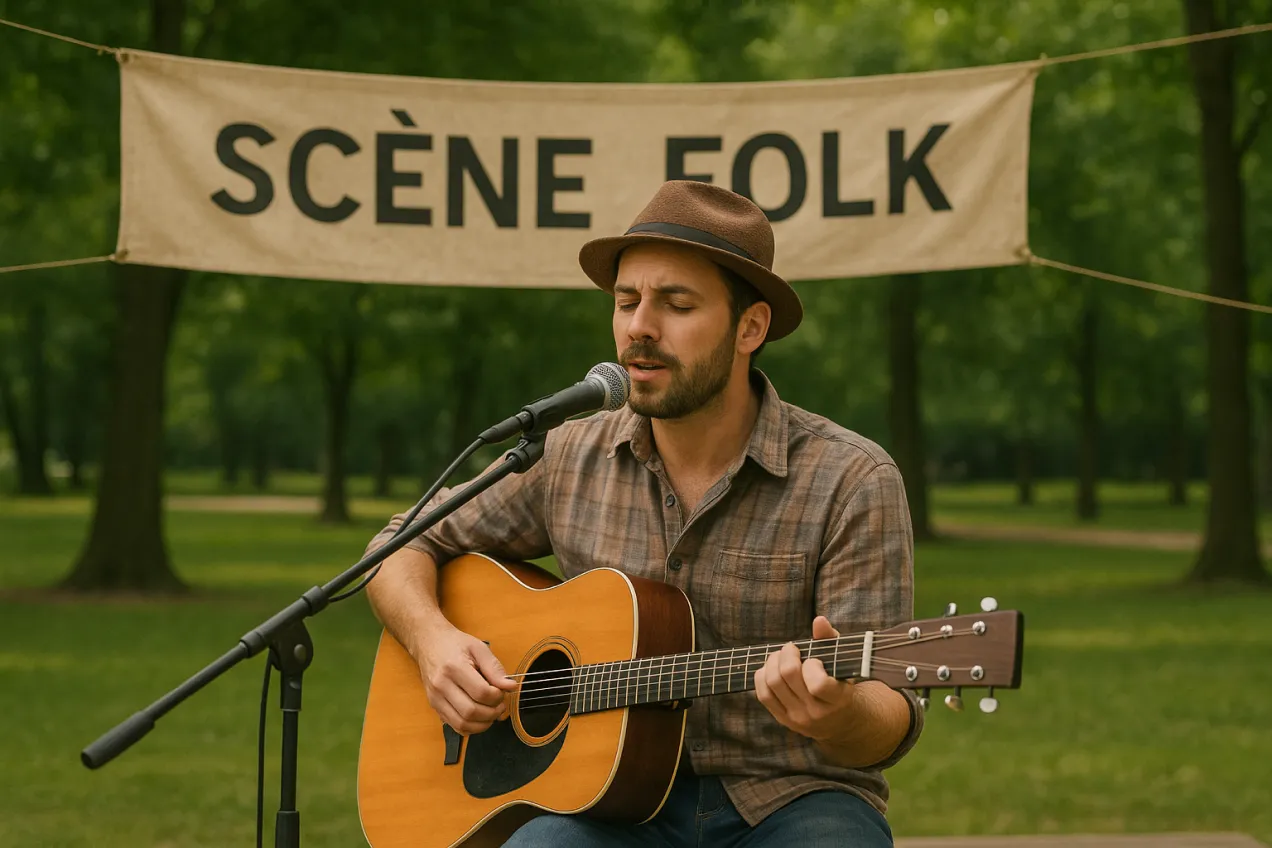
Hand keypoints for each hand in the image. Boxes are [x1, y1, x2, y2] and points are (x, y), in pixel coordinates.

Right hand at [415, 625, 517, 734]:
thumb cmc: (455, 644)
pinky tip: (480, 718)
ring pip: (462, 724)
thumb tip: (511, 686)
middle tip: (500, 705)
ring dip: (482, 724)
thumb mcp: (478, 648)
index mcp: (454, 668)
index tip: (503, 691)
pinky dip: (471, 727)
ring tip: (492, 713)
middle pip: (471, 712)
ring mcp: (435, 698)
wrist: (429, 643)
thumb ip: (495, 668)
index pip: (481, 693)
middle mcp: (441, 685)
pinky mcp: (434, 706)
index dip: (497, 696)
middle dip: (492, 713)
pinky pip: (454, 726)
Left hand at [754, 615, 857, 740]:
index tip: (814, 659)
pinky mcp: (782, 719)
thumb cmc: (840, 683)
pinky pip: (763, 695)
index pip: (818, 684)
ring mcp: (797, 719)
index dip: (811, 665)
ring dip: (773, 662)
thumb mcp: (842, 662)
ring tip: (781, 656)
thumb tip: (819, 620)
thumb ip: (831, 640)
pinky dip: (763, 675)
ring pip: (772, 683)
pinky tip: (772, 668)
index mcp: (837, 700)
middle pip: (788, 676)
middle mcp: (816, 713)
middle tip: (791, 648)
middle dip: (787, 655)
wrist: (839, 721)